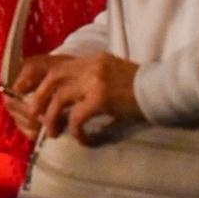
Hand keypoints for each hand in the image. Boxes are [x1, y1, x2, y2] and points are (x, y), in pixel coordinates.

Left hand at [16, 51, 142, 142]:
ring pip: (61, 98)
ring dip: (53, 117)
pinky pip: (78, 117)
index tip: (33, 94)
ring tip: (52, 132)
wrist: (165, 90)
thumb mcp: (113, 73)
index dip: (42, 81)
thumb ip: (93, 77)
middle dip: (40, 97)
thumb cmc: (142, 86)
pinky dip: (75, 129)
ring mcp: (96, 81)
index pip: (59, 66)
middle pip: (54, 78)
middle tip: (34, 114)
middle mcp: (91, 66)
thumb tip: (75, 93)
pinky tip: (81, 139)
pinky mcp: (102, 99)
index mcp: (93, 59)